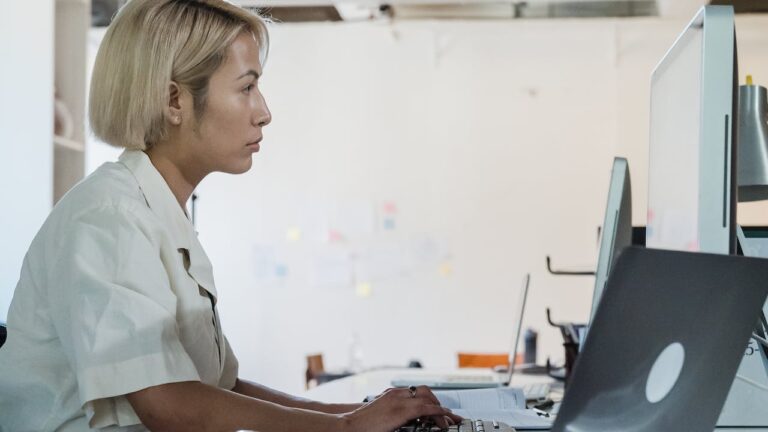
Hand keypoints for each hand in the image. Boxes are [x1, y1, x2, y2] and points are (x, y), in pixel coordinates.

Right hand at [340, 386, 462, 431]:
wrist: (348, 426)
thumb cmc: (362, 424)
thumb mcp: (380, 416)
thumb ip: (393, 415)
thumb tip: (405, 422)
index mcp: (391, 395)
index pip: (416, 392)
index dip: (430, 400)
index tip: (439, 410)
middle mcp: (396, 394)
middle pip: (425, 391)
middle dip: (437, 402)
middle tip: (446, 415)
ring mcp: (398, 400)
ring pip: (428, 398)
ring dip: (440, 408)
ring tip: (447, 420)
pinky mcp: (400, 411)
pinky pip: (425, 408)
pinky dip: (437, 412)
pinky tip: (443, 419)